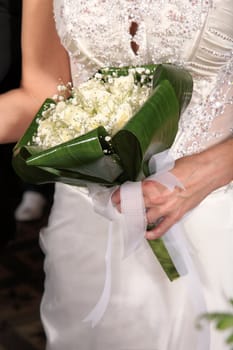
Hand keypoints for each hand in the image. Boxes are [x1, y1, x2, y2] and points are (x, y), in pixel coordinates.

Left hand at [112, 138, 232, 239]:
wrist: (207, 171)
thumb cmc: (189, 167)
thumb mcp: (164, 170)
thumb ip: (152, 180)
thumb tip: (145, 184)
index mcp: (151, 186)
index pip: (129, 194)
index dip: (119, 197)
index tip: (115, 198)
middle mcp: (156, 199)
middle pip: (133, 208)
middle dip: (124, 207)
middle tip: (121, 207)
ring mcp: (166, 209)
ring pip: (144, 219)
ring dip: (136, 219)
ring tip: (131, 217)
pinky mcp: (176, 215)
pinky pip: (162, 229)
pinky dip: (153, 233)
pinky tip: (147, 234)